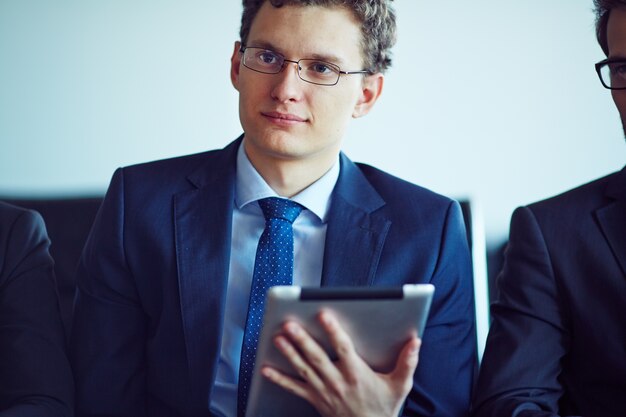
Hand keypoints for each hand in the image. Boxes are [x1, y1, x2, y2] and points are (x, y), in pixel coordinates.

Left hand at [261, 310, 420, 416]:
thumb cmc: (384, 408)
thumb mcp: (400, 386)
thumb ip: (407, 362)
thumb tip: (416, 341)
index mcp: (357, 374)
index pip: (343, 349)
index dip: (333, 331)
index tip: (323, 315)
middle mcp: (338, 381)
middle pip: (317, 358)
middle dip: (302, 340)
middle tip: (290, 325)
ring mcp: (324, 391)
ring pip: (303, 369)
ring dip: (289, 353)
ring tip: (277, 338)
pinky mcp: (315, 400)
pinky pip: (294, 389)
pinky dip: (279, 379)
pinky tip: (265, 369)